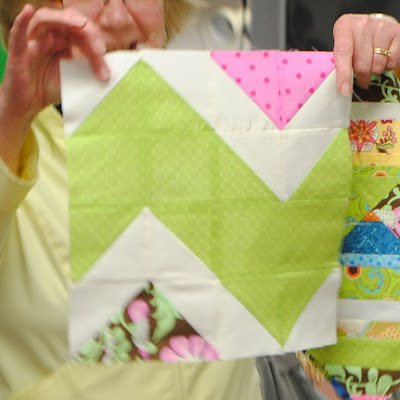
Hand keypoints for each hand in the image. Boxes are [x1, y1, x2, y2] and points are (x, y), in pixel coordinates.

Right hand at [0, 4, 109, 172]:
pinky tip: (28, 11)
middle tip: (99, 48)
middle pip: (67, 24)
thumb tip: (111, 72)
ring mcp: (33, 42)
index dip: (94, 40)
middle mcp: (48, 36)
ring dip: (64, 20)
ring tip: (80, 24)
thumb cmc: (52, 87)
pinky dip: (21, 21)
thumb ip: (90, 71)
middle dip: (86, 33)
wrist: (31, 104)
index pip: (80, 32)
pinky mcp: (18, 53)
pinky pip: (18, 35)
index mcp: (63, 40)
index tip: (104, 55)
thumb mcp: (77, 78)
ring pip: (45, 21)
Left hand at [333, 13, 399, 95]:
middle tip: (361, 81)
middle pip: (362, 64)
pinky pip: (392, 61)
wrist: (371, 26)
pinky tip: (383, 59)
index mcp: (344, 27)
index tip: (345, 91)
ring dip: (374, 71)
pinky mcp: (396, 32)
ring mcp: (381, 27)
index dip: (343, 75)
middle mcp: (362, 24)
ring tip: (371, 66)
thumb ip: (339, 63)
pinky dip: (388, 66)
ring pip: (378, 64)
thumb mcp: (342, 47)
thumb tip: (342, 87)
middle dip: (361, 78)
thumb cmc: (354, 41)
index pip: (342, 54)